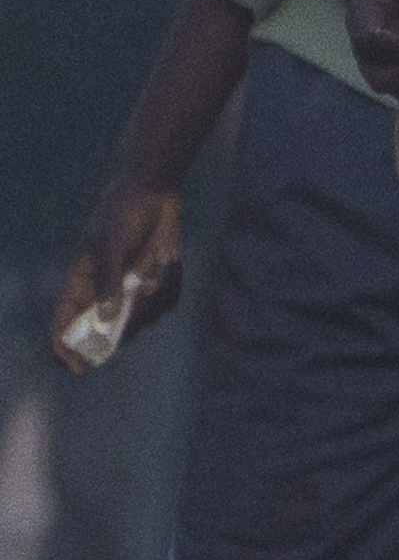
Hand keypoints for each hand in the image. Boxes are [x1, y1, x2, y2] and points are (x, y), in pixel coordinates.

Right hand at [51, 185, 180, 359]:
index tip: (76, 367)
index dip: (65, 348)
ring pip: (145, 319)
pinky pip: (168, 302)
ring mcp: (132, 290)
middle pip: (111, 332)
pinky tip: (171, 258)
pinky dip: (173, 283)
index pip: (65, 322)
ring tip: (163, 260)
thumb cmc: (120, 212)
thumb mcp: (108, 242)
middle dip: (131, 324)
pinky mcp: (157, 285)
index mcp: (80, 281)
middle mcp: (105, 291)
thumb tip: (108, 319)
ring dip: (159, 296)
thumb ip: (107, 280)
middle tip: (144, 294)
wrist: (153, 191)